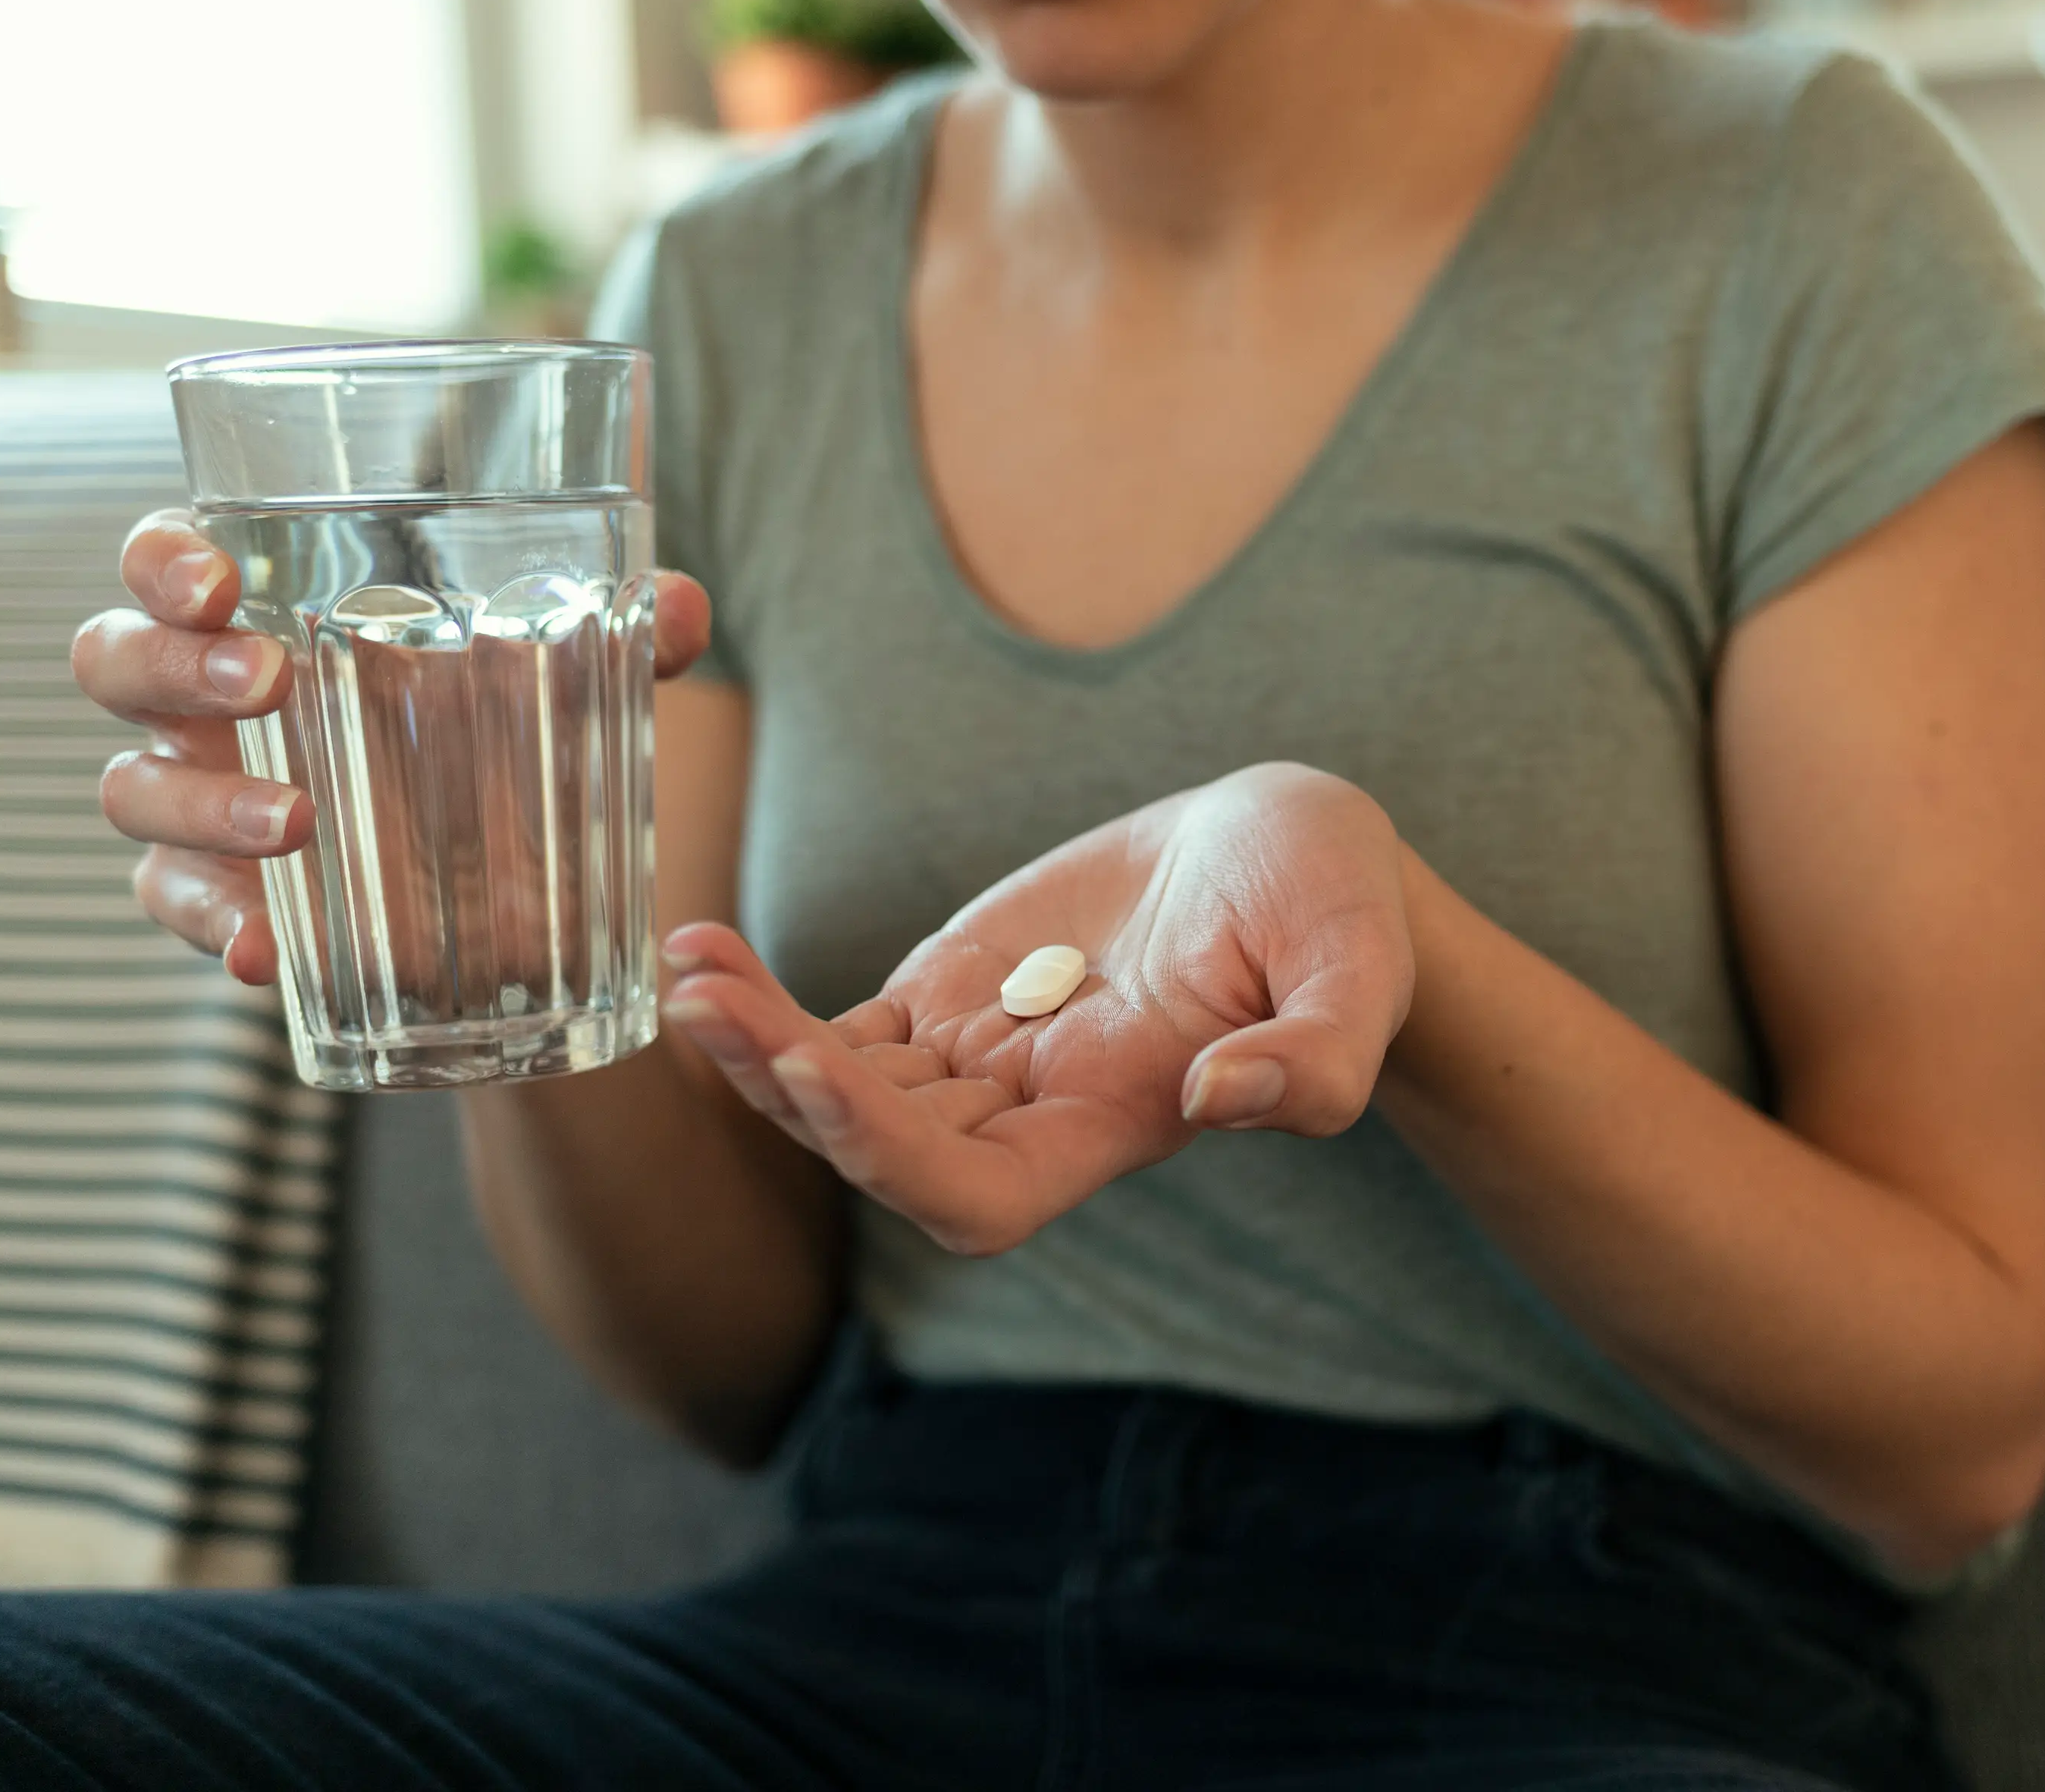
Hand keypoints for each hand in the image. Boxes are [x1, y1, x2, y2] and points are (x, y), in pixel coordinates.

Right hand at [72, 507, 714, 984]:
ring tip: (293, 822)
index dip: (165, 561)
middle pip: (118, 661)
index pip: (167, 563)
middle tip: (269, 679)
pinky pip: (179, 909)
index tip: (218, 577)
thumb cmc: (490, 721)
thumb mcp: (560, 673)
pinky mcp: (213, 894)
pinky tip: (266, 955)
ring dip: (202, 805)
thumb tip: (682, 608)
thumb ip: (620, 634)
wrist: (488, 868)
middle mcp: (202, 700)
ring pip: (133, 792)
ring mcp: (195, 798)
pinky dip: (216, 927)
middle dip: (176, 666)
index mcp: (261, 614)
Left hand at [660, 763, 1415, 1256]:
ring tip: (686, 970)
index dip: (889, 1156)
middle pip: (879, 1147)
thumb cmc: (1339, 912)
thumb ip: (1315, 1058)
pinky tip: (699, 951)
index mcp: (1114, 1122)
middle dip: (783, 1091)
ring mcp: (982, 1052)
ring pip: (839, 1087)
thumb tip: (1221, 1096)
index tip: (819, 1070)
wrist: (1292, 848)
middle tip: (707, 1006)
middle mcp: (1031, 1110)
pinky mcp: (950, 992)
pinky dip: (765, 1001)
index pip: (978, 1197)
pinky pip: (836, 1026)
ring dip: (752, 1044)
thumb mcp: (1358, 972)